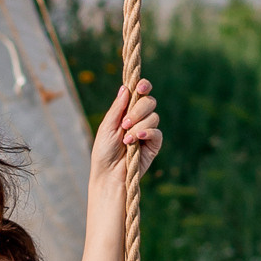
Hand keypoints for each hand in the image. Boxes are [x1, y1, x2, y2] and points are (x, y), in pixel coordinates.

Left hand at [88, 73, 161, 195]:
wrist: (109, 174)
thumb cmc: (104, 151)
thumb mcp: (107, 126)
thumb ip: (118, 108)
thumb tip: (125, 88)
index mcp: (127, 112)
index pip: (140, 93)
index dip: (143, 86)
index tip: (140, 87)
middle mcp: (139, 119)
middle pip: (149, 102)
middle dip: (138, 110)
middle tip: (125, 123)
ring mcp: (148, 131)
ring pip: (153, 117)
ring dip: (138, 125)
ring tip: (126, 139)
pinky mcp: (154, 144)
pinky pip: (157, 132)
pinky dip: (147, 133)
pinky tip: (136, 139)